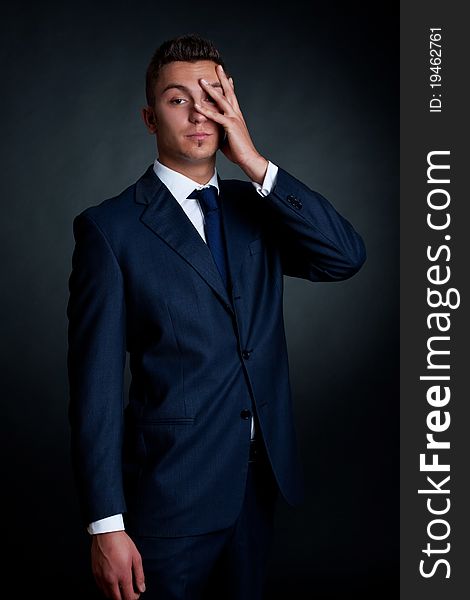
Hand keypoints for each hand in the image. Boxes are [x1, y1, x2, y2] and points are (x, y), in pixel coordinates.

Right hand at [91, 531, 145, 599]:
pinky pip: (101, 589)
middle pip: (117, 599)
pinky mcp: (95, 575)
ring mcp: (101, 578)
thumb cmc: (121, 542)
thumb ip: (139, 575)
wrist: (106, 534)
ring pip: (108, 596)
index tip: (136, 594)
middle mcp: (111, 579)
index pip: (128, 596)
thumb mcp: (136, 556)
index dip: (134, 598)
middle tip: (129, 593)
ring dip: (116, 596)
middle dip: (125, 598)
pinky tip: (112, 584)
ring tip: (121, 588)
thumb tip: (141, 588)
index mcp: (123, 575)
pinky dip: (107, 590)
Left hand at [195, 64, 268, 183]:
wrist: (248, 158)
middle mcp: (236, 114)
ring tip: (201, 80)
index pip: (233, 97)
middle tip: (218, 66)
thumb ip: (221, 131)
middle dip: (222, 79)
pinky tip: (197, 105)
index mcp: (237, 116)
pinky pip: (216, 116)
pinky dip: (205, 110)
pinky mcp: (230, 126)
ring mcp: (234, 118)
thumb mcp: (227, 138)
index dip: (229, 86)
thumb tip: (214, 132)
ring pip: (221, 100)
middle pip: (229, 92)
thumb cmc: (238, 151)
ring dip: (210, 89)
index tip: (227, 77)